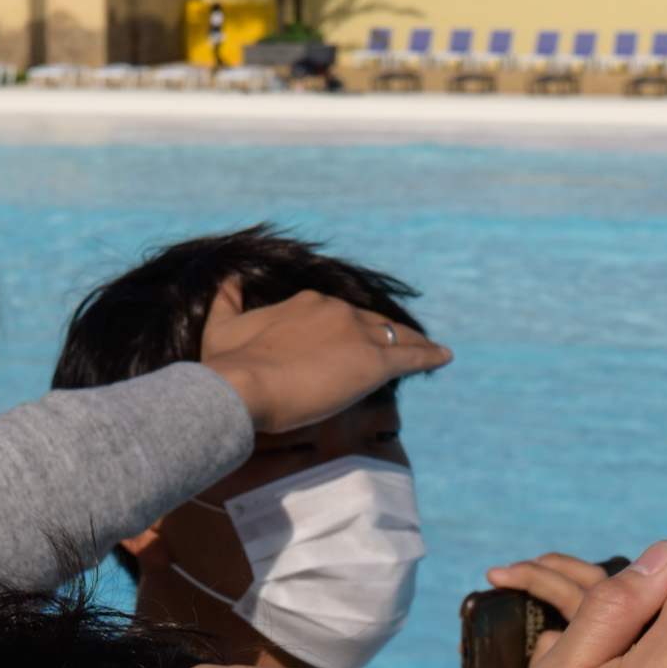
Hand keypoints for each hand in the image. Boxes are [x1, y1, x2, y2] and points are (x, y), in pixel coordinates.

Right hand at [201, 283, 449, 435]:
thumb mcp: (222, 325)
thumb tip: (228, 280)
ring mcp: (357, 335)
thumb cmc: (227, 363)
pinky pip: (412, 356)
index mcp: (305, 303)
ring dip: (413, 342)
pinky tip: (444, 358)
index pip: (337, 315)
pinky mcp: (372, 364)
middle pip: (371, 323)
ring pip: (395, 336)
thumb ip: (227, 299)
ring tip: (429, 350)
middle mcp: (336, 312)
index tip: (351, 340)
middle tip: (400, 344)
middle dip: (385, 334)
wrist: (239, 387)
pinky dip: (430, 355)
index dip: (348, 328)